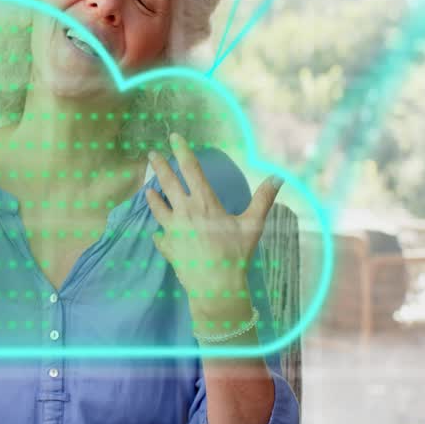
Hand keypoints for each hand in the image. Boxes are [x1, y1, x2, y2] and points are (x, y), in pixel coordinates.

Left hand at [144, 133, 281, 300]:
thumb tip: (278, 177)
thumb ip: (263, 199)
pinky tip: (158, 232)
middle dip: (159, 166)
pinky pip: (160, 236)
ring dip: (152, 197)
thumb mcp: (253, 225)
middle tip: (151, 155)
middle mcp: (184, 212)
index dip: (182, 150)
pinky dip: (160, 233)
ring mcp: (172, 230)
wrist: (215, 286)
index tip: (173, 137)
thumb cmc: (235, 255)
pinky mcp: (168, 247)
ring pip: (158, 208)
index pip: (191, 169)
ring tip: (146, 189)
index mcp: (205, 202)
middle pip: (167, 183)